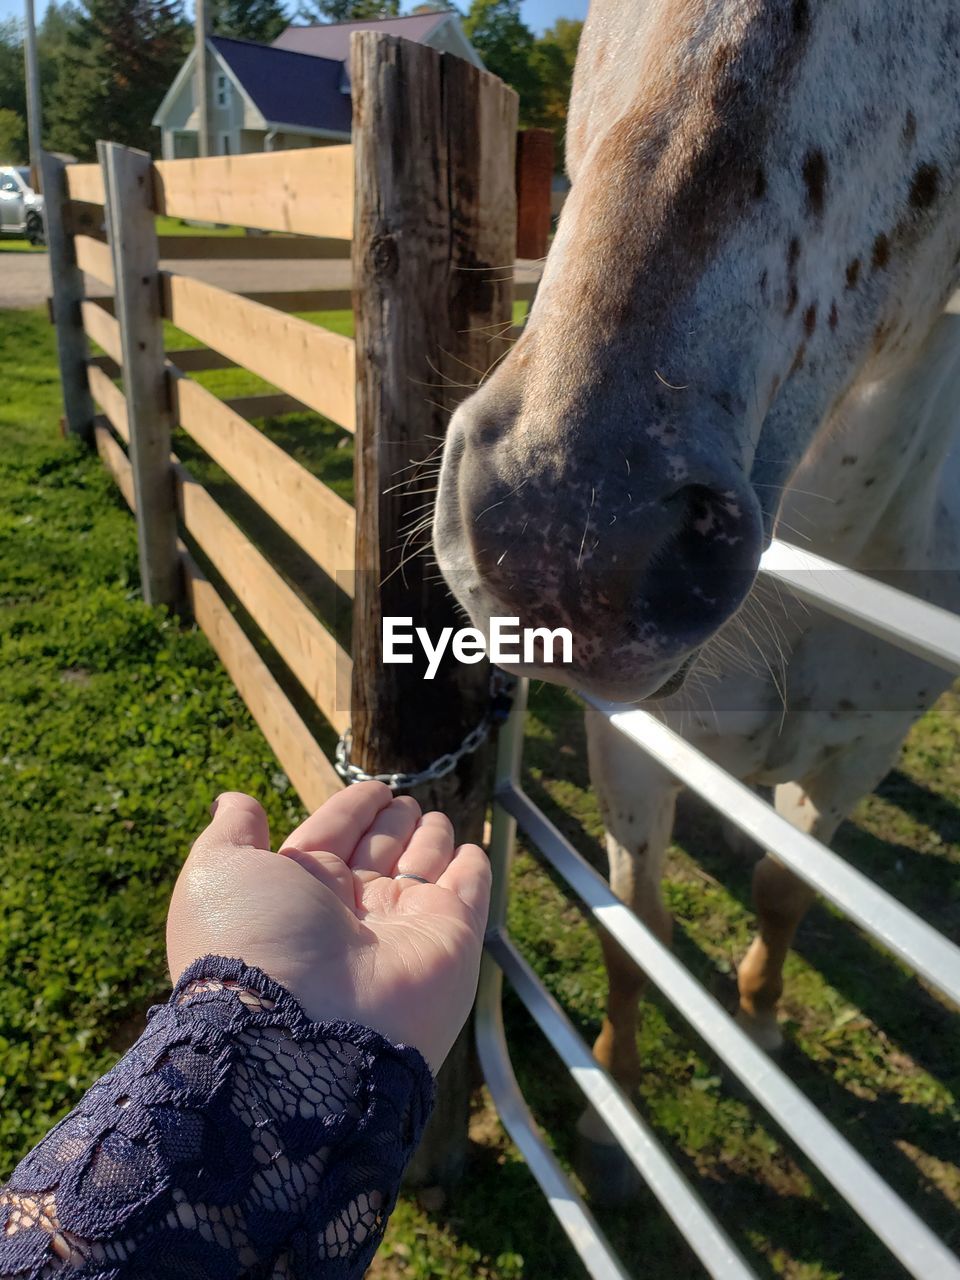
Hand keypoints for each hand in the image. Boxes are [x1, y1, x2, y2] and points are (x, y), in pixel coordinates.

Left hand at [166, 783, 490, 1072]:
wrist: (301, 1033)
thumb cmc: (252, 944)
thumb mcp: (219, 873)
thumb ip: (231, 832)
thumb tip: (234, 800)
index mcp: (296, 895)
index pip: (331, 839)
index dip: (351, 812)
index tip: (374, 790)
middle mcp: (350, 914)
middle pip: (378, 854)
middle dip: (392, 826)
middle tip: (405, 802)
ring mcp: (402, 930)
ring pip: (423, 871)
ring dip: (431, 841)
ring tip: (435, 817)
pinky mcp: (451, 941)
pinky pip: (467, 895)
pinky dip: (472, 871)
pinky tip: (472, 852)